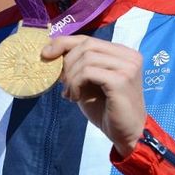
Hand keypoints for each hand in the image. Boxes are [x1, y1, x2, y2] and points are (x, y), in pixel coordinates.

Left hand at [42, 35, 145, 156]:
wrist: (127, 135)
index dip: (65, 43)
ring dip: (71, 76)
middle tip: (62, 83)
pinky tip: (75, 97)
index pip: (88, 39)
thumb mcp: (88, 81)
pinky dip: (76, 83)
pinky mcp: (121, 79)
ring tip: (69, 93)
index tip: (46, 53)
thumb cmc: (106, 109)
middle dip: (67, 62)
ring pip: (86, 57)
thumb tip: (52, 50)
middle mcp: (128, 55)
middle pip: (87, 44)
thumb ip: (78, 65)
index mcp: (122, 52)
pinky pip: (88, 72)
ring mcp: (127, 66)